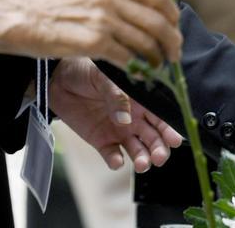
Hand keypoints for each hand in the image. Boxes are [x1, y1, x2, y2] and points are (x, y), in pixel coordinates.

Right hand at [16, 0, 182, 66]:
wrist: (23, 18)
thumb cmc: (54, 8)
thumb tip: (144, 11)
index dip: (172, 13)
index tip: (175, 27)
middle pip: (159, 19)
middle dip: (172, 40)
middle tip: (174, 54)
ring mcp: (104, 18)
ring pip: (147, 41)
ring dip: (157, 58)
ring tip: (157, 67)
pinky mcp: (95, 41)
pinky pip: (128, 58)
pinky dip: (138, 69)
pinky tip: (139, 74)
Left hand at [50, 57, 182, 171]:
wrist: (58, 80)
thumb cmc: (86, 70)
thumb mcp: (103, 77)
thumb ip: (116, 95)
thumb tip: (126, 119)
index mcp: (140, 100)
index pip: (161, 116)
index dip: (170, 129)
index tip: (176, 140)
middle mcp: (135, 118)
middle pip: (154, 138)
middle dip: (160, 149)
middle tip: (159, 156)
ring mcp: (119, 131)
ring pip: (138, 150)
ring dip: (143, 159)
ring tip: (143, 164)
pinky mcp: (102, 141)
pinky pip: (113, 155)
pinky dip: (116, 161)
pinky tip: (116, 161)